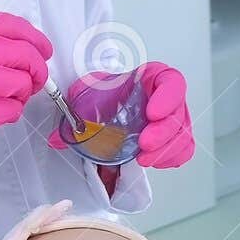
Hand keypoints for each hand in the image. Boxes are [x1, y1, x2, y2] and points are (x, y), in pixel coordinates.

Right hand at [0, 12, 50, 218]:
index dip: (34, 37)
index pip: (7, 24)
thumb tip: (29, 50)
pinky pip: (13, 110)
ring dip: (20, 96)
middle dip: (37, 71)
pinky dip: (9, 115)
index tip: (43, 50)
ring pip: (21, 82)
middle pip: (23, 53)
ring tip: (0, 101)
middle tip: (32, 83)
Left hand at [46, 61, 194, 168]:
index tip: (151, 114)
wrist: (107, 104)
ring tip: (143, 159)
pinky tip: (151, 161)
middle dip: (163, 134)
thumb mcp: (86, 95)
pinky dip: (169, 159)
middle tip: (143, 146)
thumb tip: (56, 139)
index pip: (173, 82)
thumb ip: (74, 111)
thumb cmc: (104, 94)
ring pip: (183, 136)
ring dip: (165, 151)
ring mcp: (172, 120)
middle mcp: (167, 98)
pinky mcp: (172, 140)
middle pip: (179, 115)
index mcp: (152, 78)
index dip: (168, 98)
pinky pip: (182, 151)